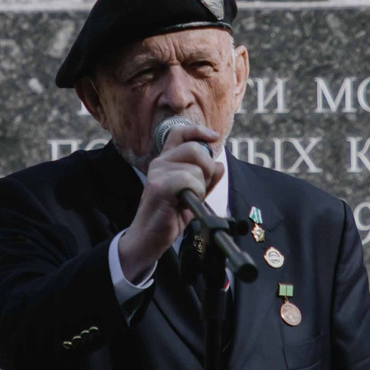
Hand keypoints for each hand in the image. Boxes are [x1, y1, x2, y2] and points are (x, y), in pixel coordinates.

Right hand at [119, 122, 222, 275]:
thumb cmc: (169, 216)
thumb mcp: (193, 194)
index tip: (214, 138)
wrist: (149, 238)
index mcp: (166, 161)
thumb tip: (219, 165)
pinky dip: (194, 194)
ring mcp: (158, 173)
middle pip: (195, 149)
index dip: (199, 131)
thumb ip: (206, 179)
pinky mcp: (159, 186)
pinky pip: (188, 180)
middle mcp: (160, 162)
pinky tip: (185, 204)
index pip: (179, 133)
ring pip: (195, 169)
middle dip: (207, 169)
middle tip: (200, 188)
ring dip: (200, 188)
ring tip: (188, 201)